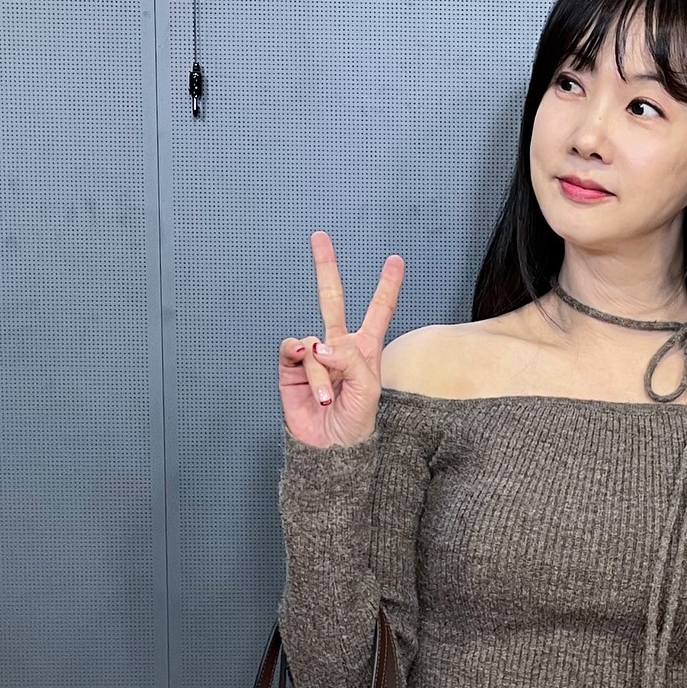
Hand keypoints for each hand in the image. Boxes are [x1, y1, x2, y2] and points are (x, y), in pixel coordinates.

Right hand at [278, 232, 404, 447]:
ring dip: (320, 370)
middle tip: (319, 237)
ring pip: (313, 341)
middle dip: (326, 268)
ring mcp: (313, 356)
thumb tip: (320, 344)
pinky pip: (292, 350)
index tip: (396, 261)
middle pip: (331, 299)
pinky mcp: (290, 368)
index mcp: (365, 350)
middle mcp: (338, 347)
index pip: (379, 312)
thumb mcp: (367, 390)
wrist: (330, 449)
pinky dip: (300, 363)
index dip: (387, 287)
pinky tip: (306, 378)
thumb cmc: (356, 423)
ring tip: (327, 398)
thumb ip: (350, 360)